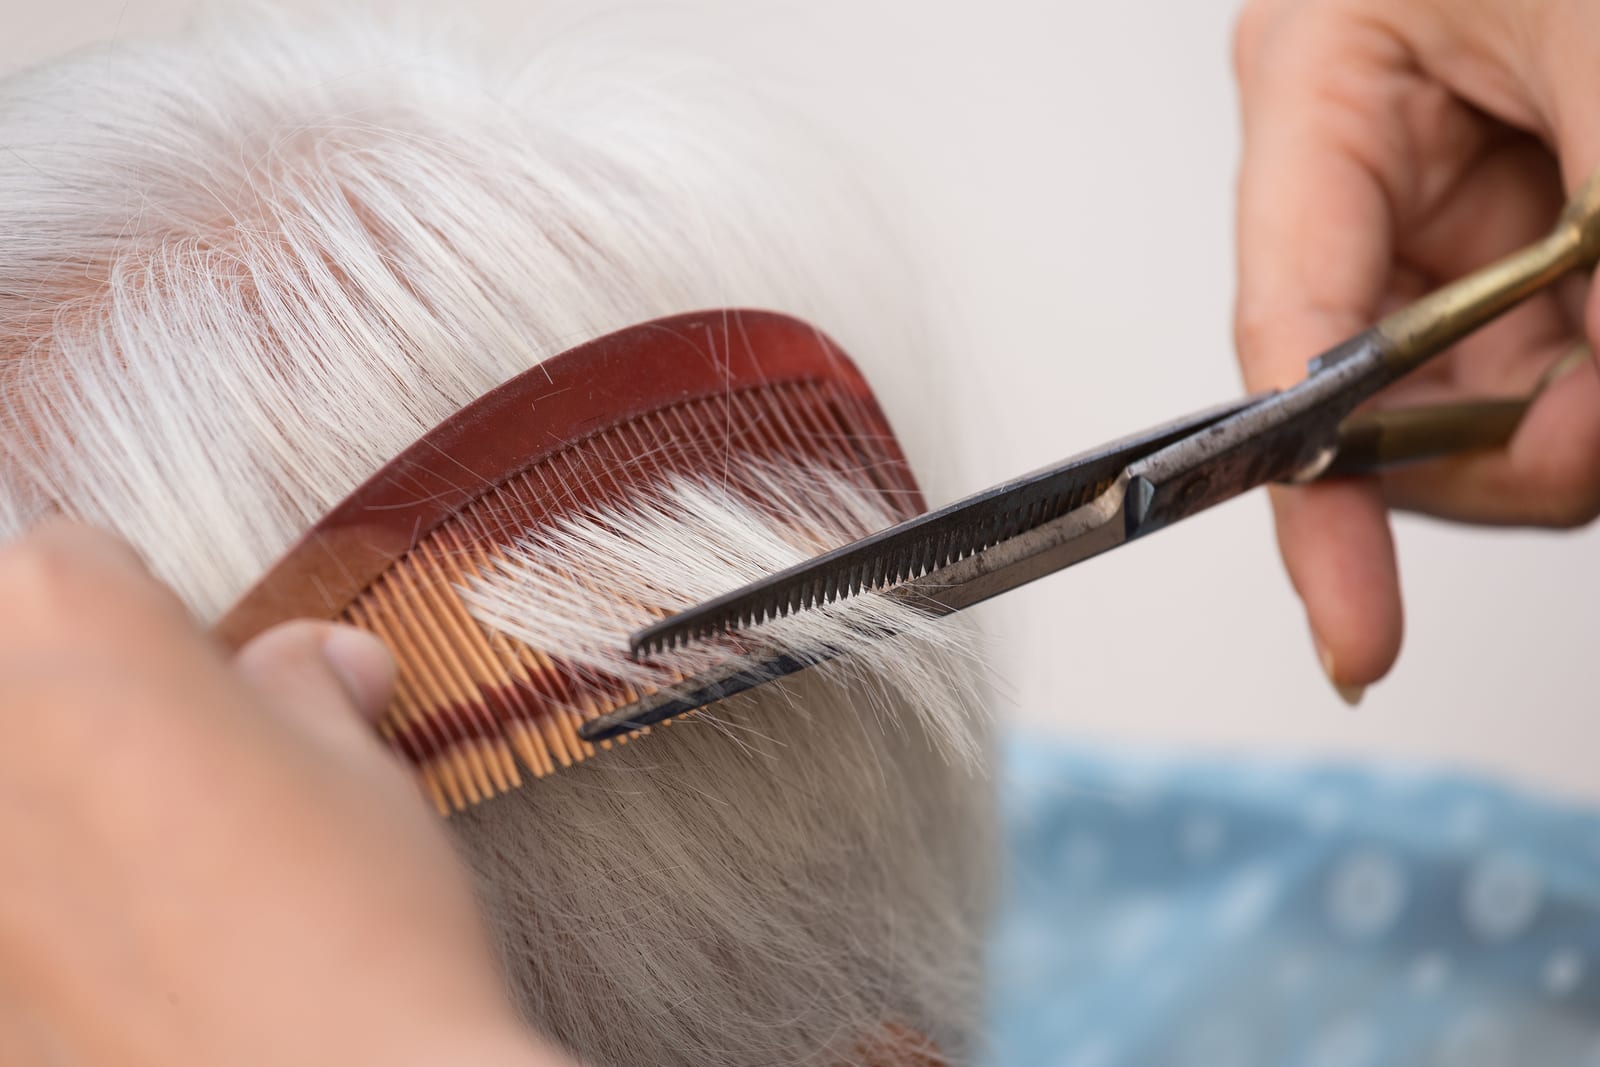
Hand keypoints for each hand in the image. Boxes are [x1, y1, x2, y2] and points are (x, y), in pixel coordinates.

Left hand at [0, 522, 572, 1066]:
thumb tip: (317, 662)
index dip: (153, 609)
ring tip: (155, 876)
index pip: (71, 559)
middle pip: (4, 668)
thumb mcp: (359, 772)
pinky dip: (38, 914)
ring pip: (4, 792)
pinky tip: (126, 958)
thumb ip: (304, 692)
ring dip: (49, 810)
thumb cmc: (359, 928)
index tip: (205, 669)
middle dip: (79, 701)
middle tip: (177, 770)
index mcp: (72, 639)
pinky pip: (6, 907)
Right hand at [1233, 0, 1599, 696]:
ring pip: (1478, 387)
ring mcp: (1457, 187)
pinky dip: (1596, 373)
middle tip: (1593, 435)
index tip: (1355, 628)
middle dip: (1503, 442)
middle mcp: (1370, 152)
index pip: (1288, 336)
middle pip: (1385, 388)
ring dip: (1570, 407)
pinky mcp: (1537, 208)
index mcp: (1320, 81)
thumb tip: (1585, 440)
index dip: (1316, 499)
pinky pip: (1551, 349)